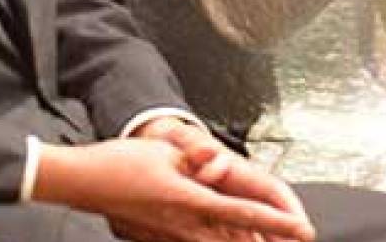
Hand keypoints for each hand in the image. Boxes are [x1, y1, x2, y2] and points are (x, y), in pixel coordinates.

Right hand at [35, 137, 313, 241]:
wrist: (82, 182)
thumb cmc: (120, 162)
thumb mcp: (165, 152)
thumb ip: (198, 161)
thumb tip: (219, 165)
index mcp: (190, 199)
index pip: (243, 213)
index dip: (276, 222)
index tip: (302, 228)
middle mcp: (184, 224)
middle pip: (237, 239)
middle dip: (268, 240)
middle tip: (297, 237)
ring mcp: (171, 234)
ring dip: (245, 241)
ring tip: (270, 240)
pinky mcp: (160, 237)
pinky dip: (220, 241)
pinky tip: (229, 236)